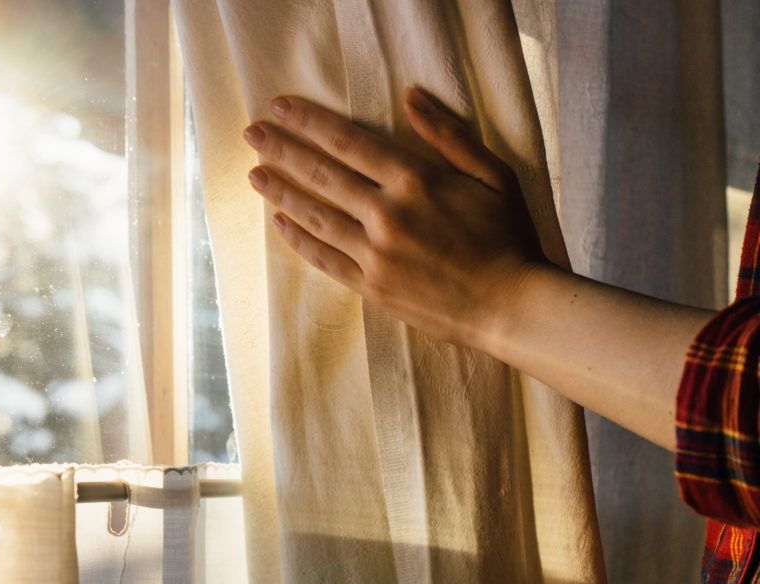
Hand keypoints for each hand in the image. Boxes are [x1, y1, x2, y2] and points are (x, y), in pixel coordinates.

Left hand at [243, 88, 549, 349]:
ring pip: (316, 216)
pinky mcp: (371, 287)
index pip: (349, 142)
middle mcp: (388, 215)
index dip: (310, 122)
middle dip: (282, 150)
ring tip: (254, 174)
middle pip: (323, 175)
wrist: (510, 307)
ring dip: (280, 192)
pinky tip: (279, 222)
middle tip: (251, 134)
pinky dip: (298, 240)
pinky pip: (324, 259)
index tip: (281, 108)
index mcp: (417, 181)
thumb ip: (448, 135)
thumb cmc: (509, 237)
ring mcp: (376, 254)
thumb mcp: (493, 174)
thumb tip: (410, 96)